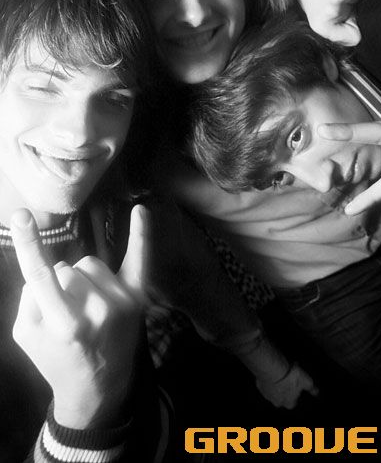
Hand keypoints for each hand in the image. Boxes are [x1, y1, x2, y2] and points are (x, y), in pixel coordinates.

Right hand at [11, 205, 148, 428]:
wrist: (98, 386)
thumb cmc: (57, 358)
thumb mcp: (27, 336)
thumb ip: (28, 299)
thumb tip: (43, 268)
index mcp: (64, 323)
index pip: (41, 275)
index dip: (29, 244)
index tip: (22, 215)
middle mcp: (96, 309)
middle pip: (66, 268)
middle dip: (59, 283)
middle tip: (65, 311)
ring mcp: (120, 301)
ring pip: (90, 264)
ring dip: (82, 277)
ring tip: (85, 304)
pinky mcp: (137, 296)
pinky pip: (140, 258)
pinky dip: (141, 235)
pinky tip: (141, 211)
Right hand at [256, 363, 318, 409]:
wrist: (272, 368)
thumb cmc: (291, 376)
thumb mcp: (307, 381)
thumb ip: (312, 388)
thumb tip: (318, 393)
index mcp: (289, 403)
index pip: (293, 403)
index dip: (296, 394)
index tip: (297, 386)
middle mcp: (277, 402)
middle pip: (282, 399)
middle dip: (285, 391)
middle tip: (288, 379)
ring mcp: (267, 395)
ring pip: (273, 392)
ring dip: (276, 385)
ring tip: (280, 373)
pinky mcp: (259, 386)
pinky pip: (265, 384)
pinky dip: (268, 379)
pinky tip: (272, 371)